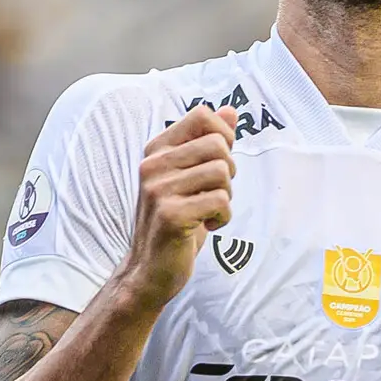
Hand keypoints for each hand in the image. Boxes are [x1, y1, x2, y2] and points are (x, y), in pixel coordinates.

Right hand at [118, 105, 236, 310]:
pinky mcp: (170, 214)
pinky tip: (206, 226)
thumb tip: (230, 110)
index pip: (201, 116)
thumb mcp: (191, 177)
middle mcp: (153, 165)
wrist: (150, 269)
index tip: (217, 163)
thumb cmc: (176, 221)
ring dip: (226, 197)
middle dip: (228, 172)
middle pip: (218, 145)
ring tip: (207, 211)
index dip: (223, 136)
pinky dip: (223, 217)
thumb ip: (208, 143)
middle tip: (213, 194)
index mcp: (156, 150)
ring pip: (222, 173)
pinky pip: (220, 201)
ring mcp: (158, 189)